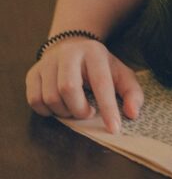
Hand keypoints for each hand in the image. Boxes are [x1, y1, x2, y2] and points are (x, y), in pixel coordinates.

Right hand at [26, 38, 143, 133]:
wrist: (72, 49)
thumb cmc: (101, 67)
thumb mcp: (121, 75)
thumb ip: (132, 93)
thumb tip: (132, 114)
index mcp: (94, 52)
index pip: (101, 83)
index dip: (108, 108)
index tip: (114, 129)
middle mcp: (68, 53)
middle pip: (68, 89)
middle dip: (80, 110)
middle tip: (89, 113)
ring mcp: (47, 63)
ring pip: (50, 97)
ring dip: (65, 112)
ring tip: (75, 107)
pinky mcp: (32, 73)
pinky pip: (35, 101)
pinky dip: (48, 111)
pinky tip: (60, 106)